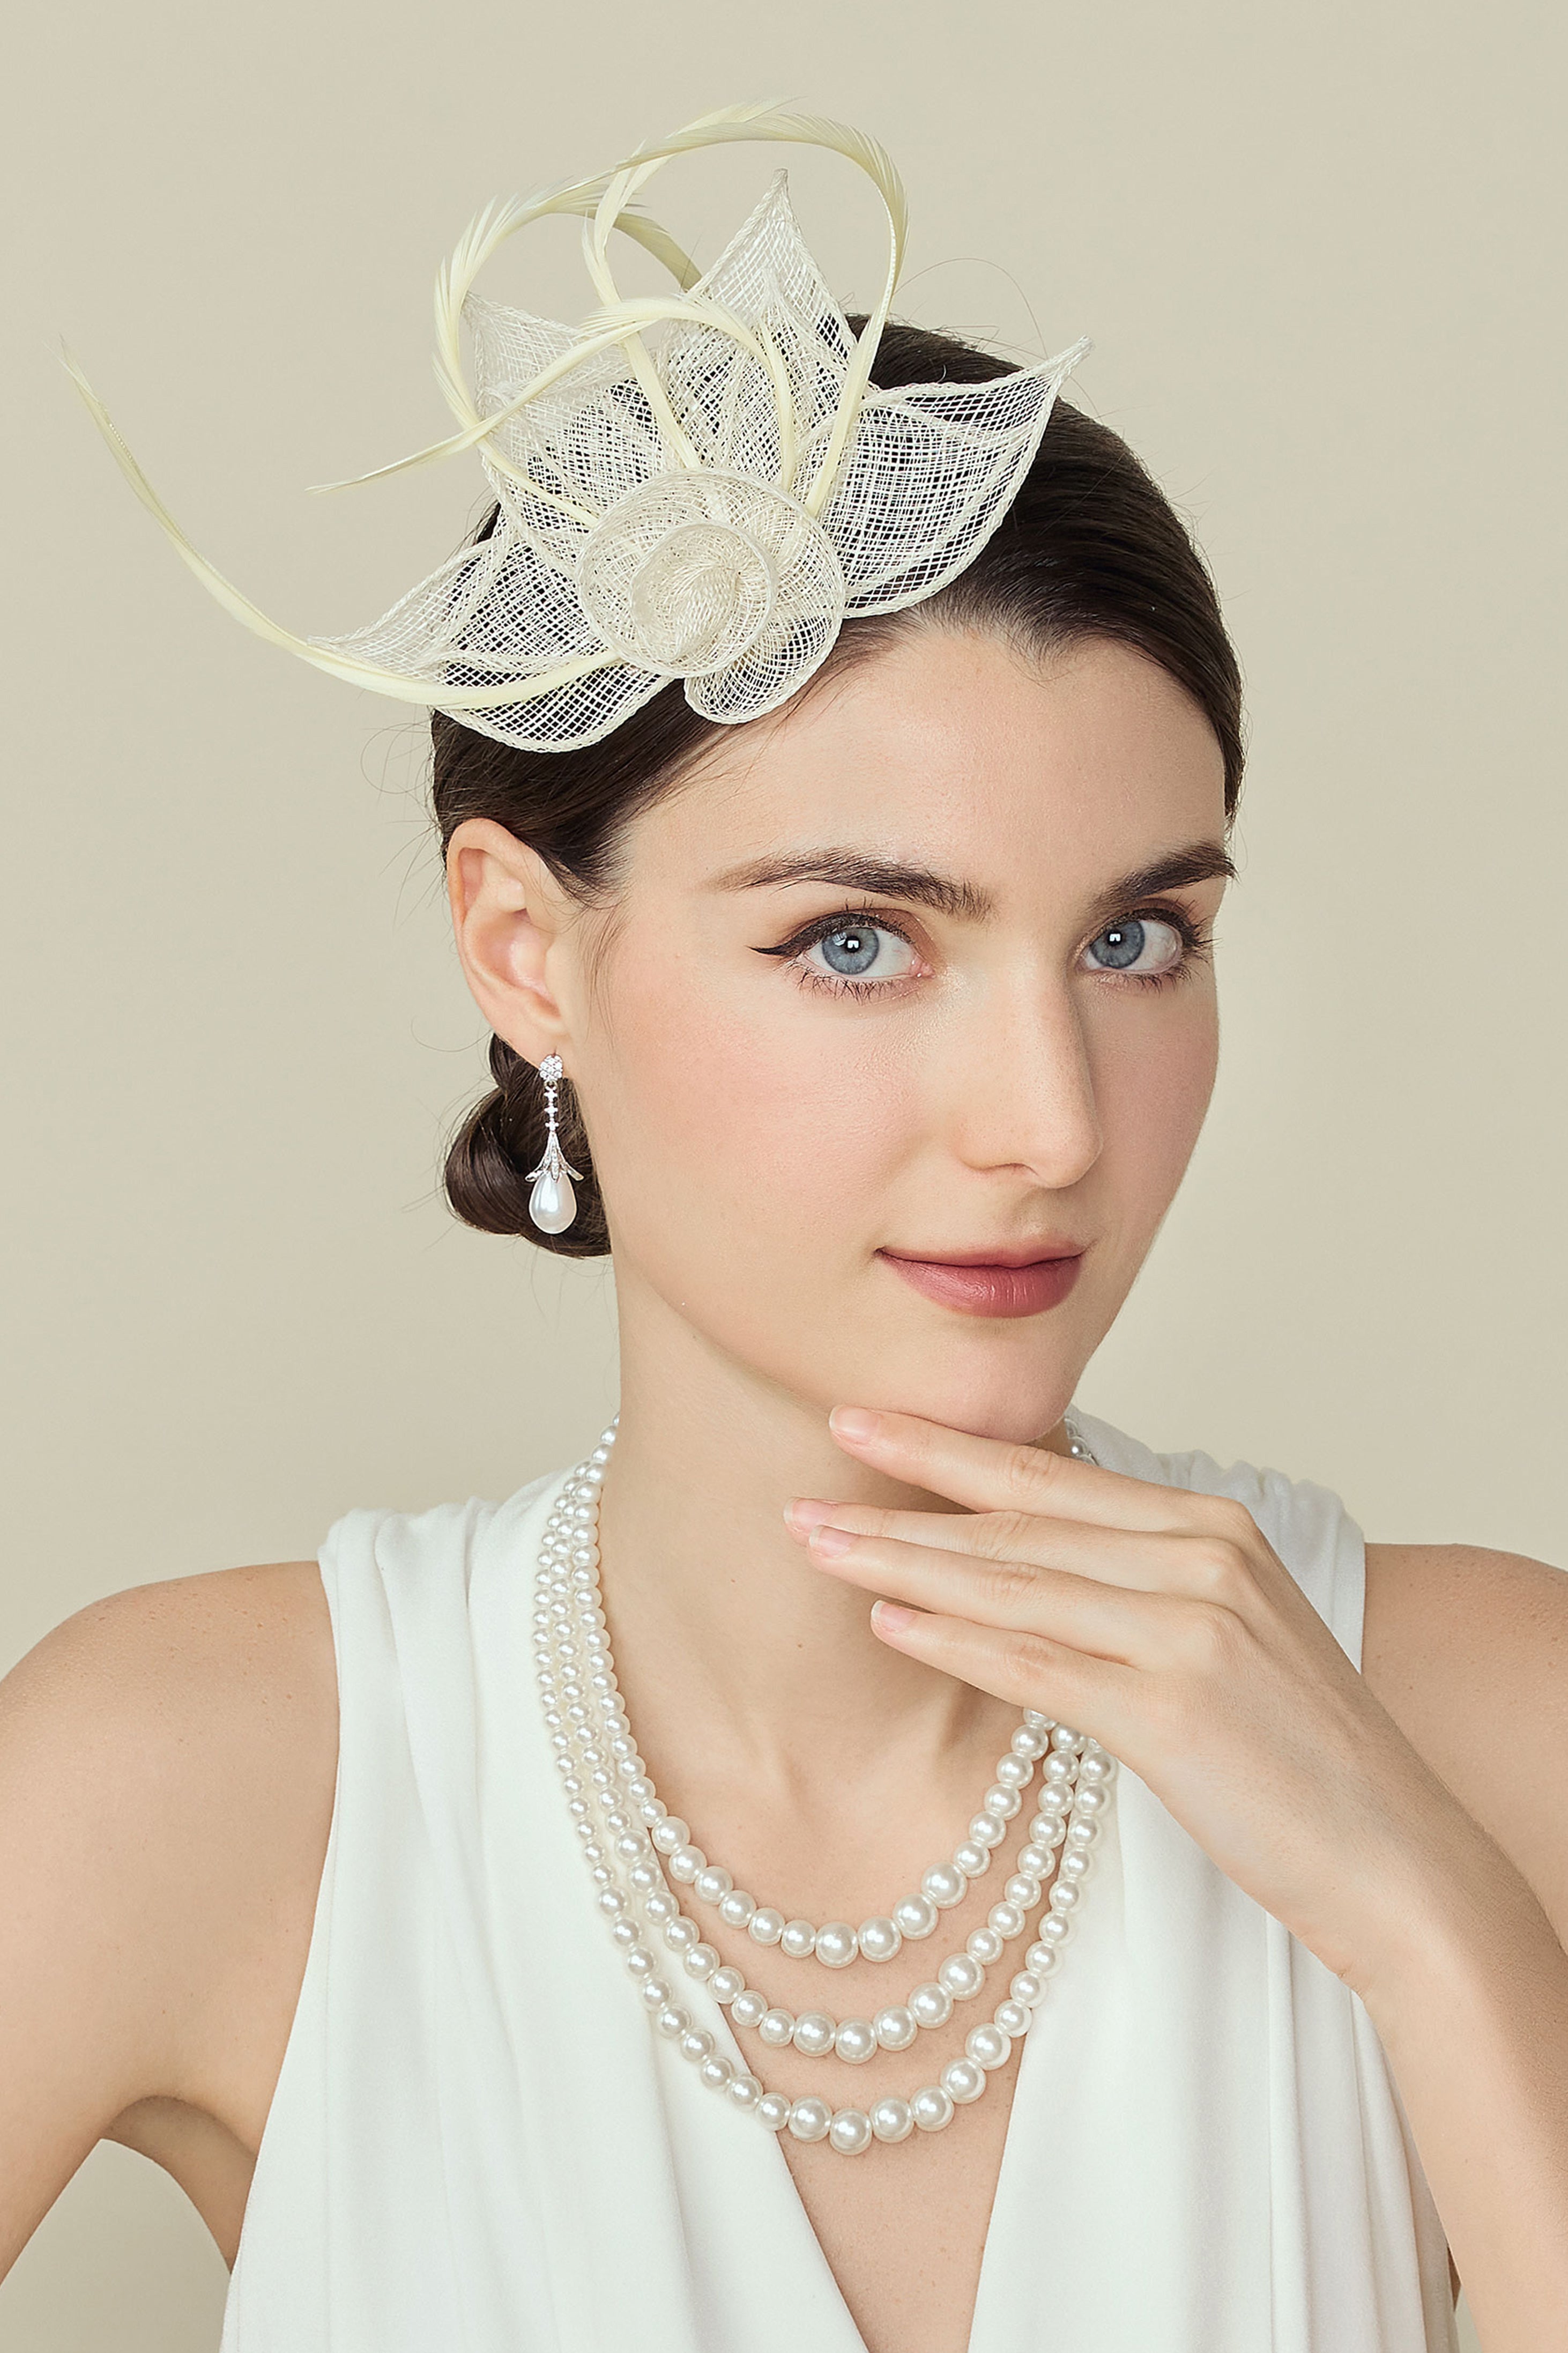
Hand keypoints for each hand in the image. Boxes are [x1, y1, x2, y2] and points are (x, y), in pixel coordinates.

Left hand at [786, 1405, 1471, 1995]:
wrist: (1392, 1851)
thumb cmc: (1294, 1744)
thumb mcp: (1224, 1624)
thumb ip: (1133, 1572)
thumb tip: (1020, 1544)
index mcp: (1209, 1524)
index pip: (1048, 1473)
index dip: (946, 1446)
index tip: (861, 1420)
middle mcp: (1199, 1558)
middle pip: (1017, 1519)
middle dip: (902, 1495)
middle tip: (806, 1478)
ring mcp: (1189, 1630)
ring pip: (1013, 1584)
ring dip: (902, 1565)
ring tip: (816, 1547)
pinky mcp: (1173, 1710)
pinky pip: (1036, 1666)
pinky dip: (955, 1643)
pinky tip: (887, 1625)